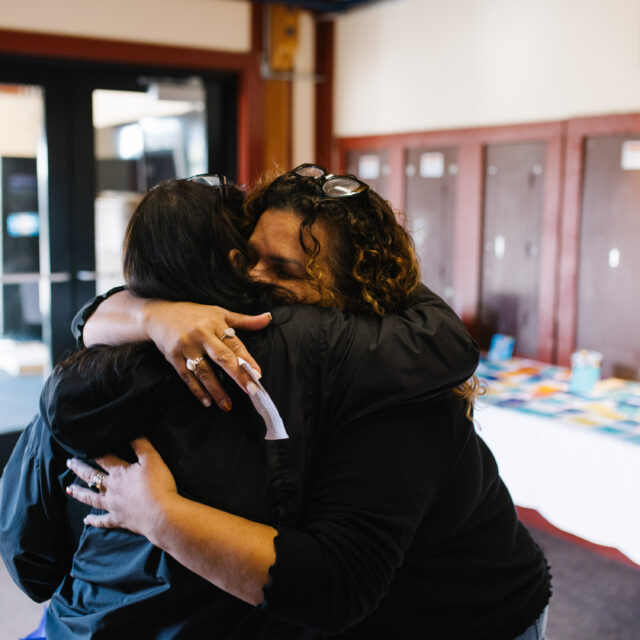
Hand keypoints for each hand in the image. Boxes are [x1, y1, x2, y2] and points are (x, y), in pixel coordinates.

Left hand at [66, 438, 175, 540]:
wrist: (161, 514)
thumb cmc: (158, 485)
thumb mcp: (152, 459)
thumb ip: (141, 445)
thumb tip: (131, 433)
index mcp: (119, 473)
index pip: (103, 459)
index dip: (94, 451)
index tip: (83, 446)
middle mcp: (112, 489)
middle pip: (92, 477)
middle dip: (80, 469)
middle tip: (69, 463)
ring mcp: (113, 506)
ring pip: (92, 498)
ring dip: (80, 493)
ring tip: (69, 489)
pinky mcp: (119, 520)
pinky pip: (102, 521)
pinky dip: (93, 521)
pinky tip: (86, 520)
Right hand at [142, 300, 270, 409]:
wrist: (158, 315)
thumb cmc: (193, 314)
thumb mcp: (219, 312)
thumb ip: (244, 320)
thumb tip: (268, 318)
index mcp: (214, 323)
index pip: (234, 344)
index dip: (246, 359)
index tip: (258, 374)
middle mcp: (200, 335)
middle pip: (221, 357)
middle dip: (237, 375)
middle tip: (250, 390)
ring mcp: (185, 347)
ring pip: (203, 371)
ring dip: (216, 390)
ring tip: (227, 405)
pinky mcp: (173, 357)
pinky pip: (187, 377)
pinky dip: (197, 390)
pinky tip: (207, 401)